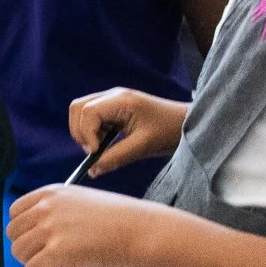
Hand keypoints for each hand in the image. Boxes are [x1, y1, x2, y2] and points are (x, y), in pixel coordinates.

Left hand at [6, 185, 169, 266]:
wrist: (142, 231)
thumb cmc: (121, 220)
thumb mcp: (83, 201)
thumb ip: (60, 211)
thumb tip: (44, 230)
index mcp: (52, 193)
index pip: (16, 210)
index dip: (22, 228)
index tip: (31, 239)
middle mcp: (47, 208)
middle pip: (13, 232)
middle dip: (24, 246)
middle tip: (39, 256)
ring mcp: (50, 230)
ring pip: (18, 251)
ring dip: (29, 262)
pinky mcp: (57, 253)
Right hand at [69, 89, 188, 176]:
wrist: (187, 124)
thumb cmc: (169, 131)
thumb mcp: (143, 146)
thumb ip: (116, 157)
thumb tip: (92, 170)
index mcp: (121, 100)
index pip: (87, 112)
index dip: (86, 134)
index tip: (95, 153)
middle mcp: (113, 96)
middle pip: (78, 108)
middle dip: (80, 132)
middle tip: (94, 151)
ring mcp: (112, 101)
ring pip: (81, 112)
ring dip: (84, 132)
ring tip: (99, 148)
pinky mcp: (114, 109)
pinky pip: (92, 118)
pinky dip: (92, 132)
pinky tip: (106, 143)